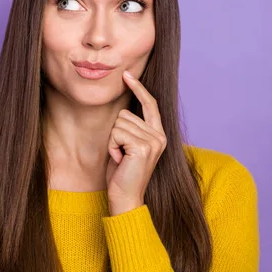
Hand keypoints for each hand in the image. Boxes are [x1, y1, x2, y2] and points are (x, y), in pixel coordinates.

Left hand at [106, 70, 167, 215]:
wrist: (126, 197)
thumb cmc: (123, 173)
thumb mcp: (128, 146)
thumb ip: (132, 129)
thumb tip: (123, 110)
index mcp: (159, 134)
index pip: (150, 104)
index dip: (139, 88)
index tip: (127, 75)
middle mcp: (160, 136)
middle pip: (125, 114)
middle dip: (115, 133)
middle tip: (121, 153)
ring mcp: (153, 141)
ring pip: (119, 123)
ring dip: (113, 140)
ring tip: (121, 157)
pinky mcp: (142, 147)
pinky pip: (116, 133)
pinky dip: (112, 146)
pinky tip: (119, 160)